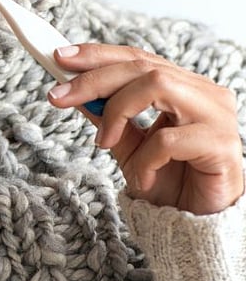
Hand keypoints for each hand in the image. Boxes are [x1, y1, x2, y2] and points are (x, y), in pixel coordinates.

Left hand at [48, 45, 243, 214]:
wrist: (197, 225)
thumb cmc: (169, 182)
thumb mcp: (128, 146)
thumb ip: (107, 116)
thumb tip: (73, 89)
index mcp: (184, 86)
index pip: (138, 58)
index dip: (98, 55)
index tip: (60, 57)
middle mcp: (204, 93)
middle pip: (143, 68)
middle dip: (94, 79)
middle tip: (58, 96)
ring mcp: (216, 115)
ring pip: (158, 86)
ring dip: (118, 112)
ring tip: (103, 143)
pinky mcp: (220, 144)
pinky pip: (169, 139)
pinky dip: (145, 159)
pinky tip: (142, 178)